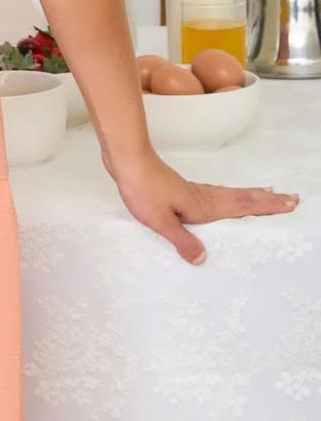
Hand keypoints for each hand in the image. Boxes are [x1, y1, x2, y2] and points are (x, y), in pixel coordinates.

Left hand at [106, 148, 300, 264]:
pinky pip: (216, 193)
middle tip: (291, 198)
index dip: (266, 208)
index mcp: (202, 207)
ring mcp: (193, 190)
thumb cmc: (142, 190)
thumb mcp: (159, 221)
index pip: (242, 208)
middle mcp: (203, 197)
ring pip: (230, 194)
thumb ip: (182, 240)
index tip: (289, 204)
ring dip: (251, 195)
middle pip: (242, 199)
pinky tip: (225, 195)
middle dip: (267, 201)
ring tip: (268, 194)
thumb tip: (202, 259)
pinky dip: (229, 194)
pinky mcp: (182, 188)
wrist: (128, 161)